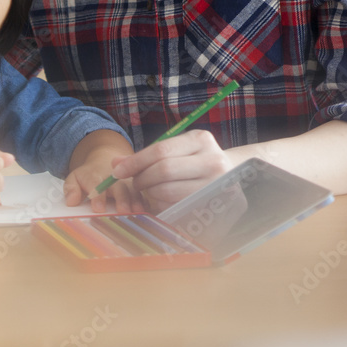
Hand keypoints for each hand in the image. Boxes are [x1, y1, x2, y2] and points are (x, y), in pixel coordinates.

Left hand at [63, 159, 145, 213]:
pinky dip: (147, 202)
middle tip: (123, 211)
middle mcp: (114, 177)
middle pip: (119, 187)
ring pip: (134, 189)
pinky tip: (149, 212)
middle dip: (122, 199)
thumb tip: (71, 201)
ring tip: (138, 212)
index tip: (98, 208)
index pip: (96, 184)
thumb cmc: (88, 176)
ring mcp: (127, 181)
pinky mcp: (138, 186)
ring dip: (137, 201)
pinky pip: (144, 193)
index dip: (98, 196)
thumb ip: (71, 189)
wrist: (104, 161)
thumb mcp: (74, 178)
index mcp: (95, 175)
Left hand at [110, 130, 236, 212]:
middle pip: (164, 171)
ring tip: (149, 191)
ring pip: (168, 191)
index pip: (161, 150)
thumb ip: (146, 155)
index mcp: (200, 140)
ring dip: (150, 193)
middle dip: (141, 179)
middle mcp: (212, 160)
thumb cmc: (195, 161)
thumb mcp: (176, 150)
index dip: (135, 162)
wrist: (232, 175)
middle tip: (134, 183)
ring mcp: (216, 184)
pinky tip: (162, 200)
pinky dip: (162, 205)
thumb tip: (114, 164)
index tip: (117, 171)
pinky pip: (176, 206)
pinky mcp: (214, 204)